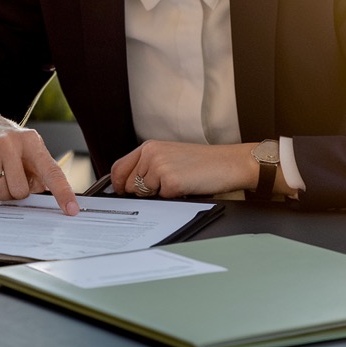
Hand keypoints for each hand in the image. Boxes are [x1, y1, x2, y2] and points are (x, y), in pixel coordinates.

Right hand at [0, 114, 79, 215]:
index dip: (62, 192)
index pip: (51, 171)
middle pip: (20, 190)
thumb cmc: (12, 144)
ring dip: (3, 192)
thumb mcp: (32, 151)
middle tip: (15, 179)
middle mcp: (10, 142)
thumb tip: (43, 194)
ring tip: (2, 175)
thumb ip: (41, 173)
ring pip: (1, 193)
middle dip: (19, 192)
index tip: (71, 209)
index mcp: (31, 142)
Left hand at [110, 140, 258, 197]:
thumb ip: (148, 165)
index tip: (119, 192)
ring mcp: (159, 167)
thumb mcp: (169, 156)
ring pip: (144, 194)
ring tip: (178, 183)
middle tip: (163, 186)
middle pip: (129, 185)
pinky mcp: (170, 181)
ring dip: (158, 195)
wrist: (228, 163)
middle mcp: (151, 154)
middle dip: (142, 192)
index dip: (117, 184)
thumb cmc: (202, 162)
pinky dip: (173, 198)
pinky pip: (162, 199)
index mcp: (149, 147)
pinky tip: (186, 186)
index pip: (119, 168)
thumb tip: (127, 185)